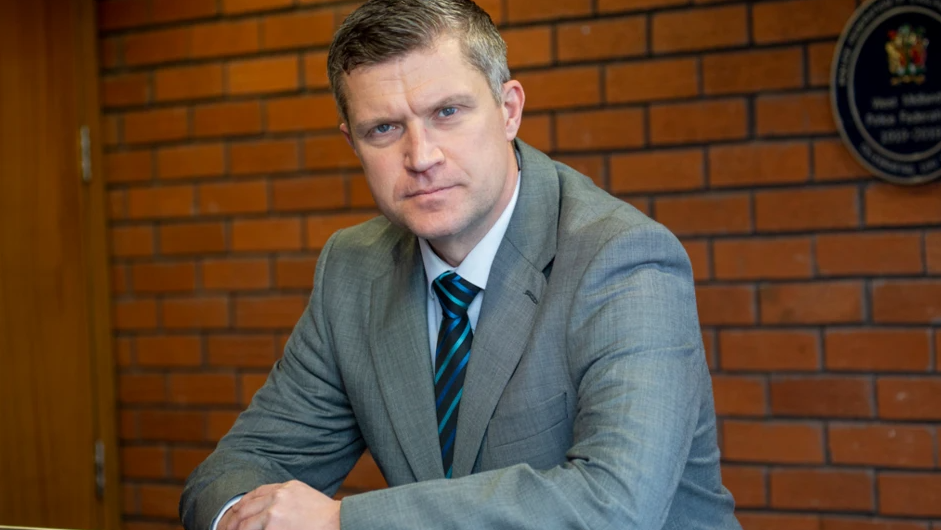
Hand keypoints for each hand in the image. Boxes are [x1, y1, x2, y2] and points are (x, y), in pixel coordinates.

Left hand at [218, 480, 340, 529]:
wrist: (338, 522)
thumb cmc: (325, 515)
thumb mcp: (304, 496)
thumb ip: (285, 498)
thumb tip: (266, 509)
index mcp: (285, 488)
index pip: (254, 494)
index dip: (240, 506)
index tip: (232, 515)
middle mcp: (277, 497)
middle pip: (244, 507)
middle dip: (230, 520)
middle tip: (222, 529)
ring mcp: (274, 513)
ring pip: (244, 523)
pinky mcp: (273, 527)